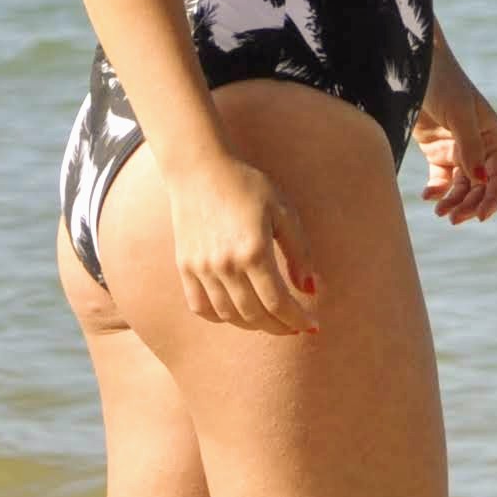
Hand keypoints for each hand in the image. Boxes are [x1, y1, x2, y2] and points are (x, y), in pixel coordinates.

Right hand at [163, 150, 318, 332]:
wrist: (199, 169)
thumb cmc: (247, 186)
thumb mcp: (283, 212)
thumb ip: (299, 253)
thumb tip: (310, 290)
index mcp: (253, 251)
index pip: (278, 303)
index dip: (297, 320)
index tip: (311, 325)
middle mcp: (225, 265)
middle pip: (255, 316)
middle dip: (279, 327)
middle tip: (294, 326)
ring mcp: (201, 268)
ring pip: (229, 316)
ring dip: (253, 325)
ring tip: (270, 319)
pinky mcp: (185, 267)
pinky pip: (201, 307)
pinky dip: (221, 317)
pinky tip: (237, 313)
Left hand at [415, 53, 496, 225]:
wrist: (414, 67)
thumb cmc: (442, 84)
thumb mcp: (459, 113)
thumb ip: (469, 146)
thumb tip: (480, 180)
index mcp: (493, 136)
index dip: (494, 198)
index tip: (481, 216)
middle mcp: (480, 146)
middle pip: (482, 186)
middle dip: (470, 204)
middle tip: (453, 219)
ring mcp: (458, 149)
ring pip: (462, 186)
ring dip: (454, 201)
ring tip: (439, 212)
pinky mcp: (437, 151)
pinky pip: (442, 180)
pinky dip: (437, 191)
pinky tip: (427, 196)